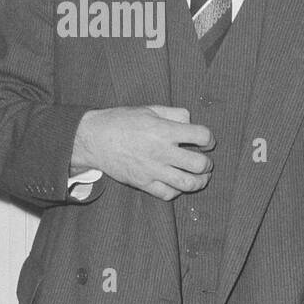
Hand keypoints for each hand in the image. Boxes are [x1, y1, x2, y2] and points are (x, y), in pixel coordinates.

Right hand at [71, 106, 213, 200]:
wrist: (94, 139)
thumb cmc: (121, 121)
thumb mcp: (149, 109)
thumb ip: (173, 113)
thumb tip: (191, 121)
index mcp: (164, 130)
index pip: (201, 136)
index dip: (209, 139)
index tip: (207, 141)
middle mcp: (161, 152)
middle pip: (199, 164)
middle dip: (208, 164)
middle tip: (206, 162)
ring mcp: (152, 170)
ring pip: (187, 183)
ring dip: (200, 182)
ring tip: (200, 178)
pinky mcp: (143, 183)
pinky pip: (168, 194)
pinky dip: (178, 191)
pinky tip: (178, 184)